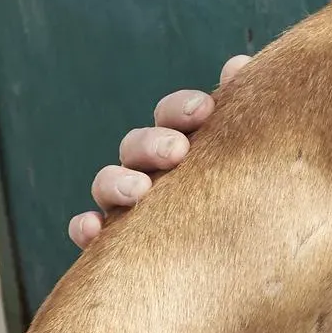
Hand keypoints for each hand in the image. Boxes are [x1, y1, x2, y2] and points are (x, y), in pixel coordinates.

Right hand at [67, 54, 249, 246]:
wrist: (232, 267)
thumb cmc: (242, 197)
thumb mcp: (245, 156)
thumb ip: (242, 114)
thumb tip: (238, 65)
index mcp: (181, 143)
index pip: (172, 115)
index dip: (182, 108)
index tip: (205, 110)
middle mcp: (148, 169)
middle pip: (137, 145)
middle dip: (153, 143)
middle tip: (177, 151)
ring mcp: (125, 204)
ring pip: (107, 183)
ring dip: (118, 182)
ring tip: (139, 190)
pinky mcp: (111, 244)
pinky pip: (88, 232)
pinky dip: (86, 228)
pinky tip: (94, 229)